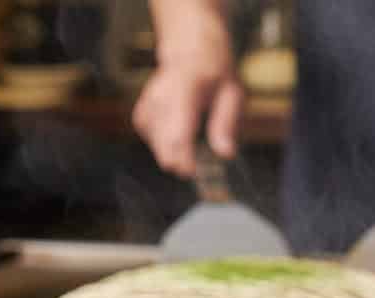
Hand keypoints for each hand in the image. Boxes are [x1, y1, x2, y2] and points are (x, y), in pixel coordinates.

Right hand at [133, 46, 242, 176]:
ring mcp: (149, 101)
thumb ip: (226, 124)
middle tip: (193, 170)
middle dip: (177, 160)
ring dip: (172, 153)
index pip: (177, 127)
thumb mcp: (232, 94)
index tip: (191, 172)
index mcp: (186, 85)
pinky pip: (149, 138)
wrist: (191, 49)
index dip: (182, 155)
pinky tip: (176, 139)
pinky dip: (163, 145)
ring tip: (189, 152)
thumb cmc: (214, 74)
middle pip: (162, 139)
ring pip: (154, 142)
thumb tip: (225, 153)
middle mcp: (162, 92)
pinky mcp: (143, 111)